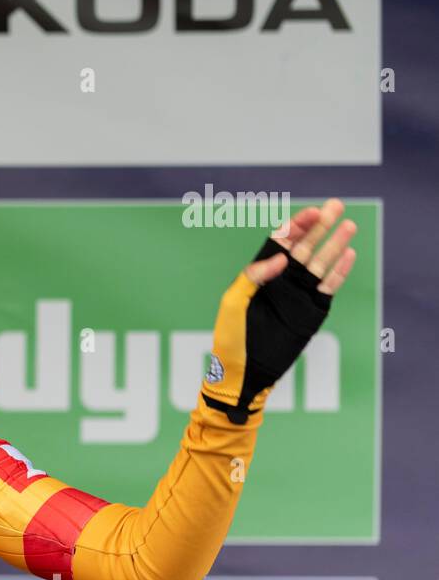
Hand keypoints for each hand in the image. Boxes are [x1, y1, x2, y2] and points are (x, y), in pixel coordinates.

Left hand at [200, 197, 355, 423]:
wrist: (244, 373)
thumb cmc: (230, 339)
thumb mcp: (233, 304)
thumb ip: (252, 277)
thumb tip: (280, 257)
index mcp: (260, 276)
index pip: (280, 243)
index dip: (295, 226)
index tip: (310, 213)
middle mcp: (281, 282)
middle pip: (304, 247)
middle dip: (319, 226)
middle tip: (336, 206)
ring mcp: (298, 296)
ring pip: (319, 264)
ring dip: (334, 244)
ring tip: (348, 225)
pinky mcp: (311, 313)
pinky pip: (328, 288)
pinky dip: (339, 272)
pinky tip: (348, 254)